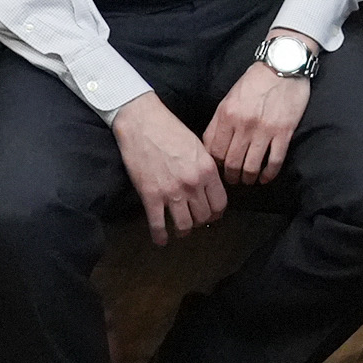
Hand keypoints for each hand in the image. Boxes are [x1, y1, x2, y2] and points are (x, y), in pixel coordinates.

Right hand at [114, 90, 226, 242]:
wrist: (142, 122)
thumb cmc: (170, 130)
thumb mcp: (198, 146)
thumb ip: (206, 169)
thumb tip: (210, 188)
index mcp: (207, 170)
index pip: (220, 204)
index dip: (216, 212)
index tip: (211, 214)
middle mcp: (193, 184)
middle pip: (203, 217)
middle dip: (199, 221)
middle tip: (194, 219)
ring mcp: (171, 192)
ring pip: (184, 226)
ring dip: (183, 230)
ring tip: (179, 229)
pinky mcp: (150, 196)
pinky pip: (158, 225)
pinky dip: (160, 237)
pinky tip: (161, 240)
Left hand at [203, 49, 314, 183]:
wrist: (282, 64)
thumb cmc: (254, 81)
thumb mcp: (229, 97)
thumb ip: (219, 121)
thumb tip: (211, 146)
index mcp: (226, 114)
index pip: (214, 151)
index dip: (215, 166)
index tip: (218, 170)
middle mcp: (243, 124)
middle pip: (231, 163)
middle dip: (231, 177)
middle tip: (233, 180)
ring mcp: (264, 129)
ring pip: (251, 167)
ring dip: (248, 178)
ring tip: (248, 180)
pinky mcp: (284, 132)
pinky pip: (274, 161)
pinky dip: (269, 174)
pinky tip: (265, 177)